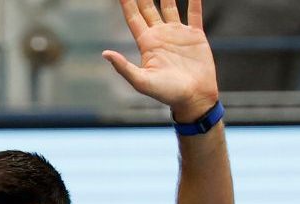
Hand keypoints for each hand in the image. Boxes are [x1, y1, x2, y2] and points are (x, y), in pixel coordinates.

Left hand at [103, 0, 218, 121]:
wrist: (194, 98)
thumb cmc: (167, 94)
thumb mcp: (142, 81)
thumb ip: (123, 67)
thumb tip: (105, 53)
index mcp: (147, 43)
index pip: (134, 17)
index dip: (127, 2)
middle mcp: (160, 35)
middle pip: (148, 7)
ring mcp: (177, 34)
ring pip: (170, 6)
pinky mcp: (195, 36)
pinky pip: (194, 13)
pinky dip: (194, 0)